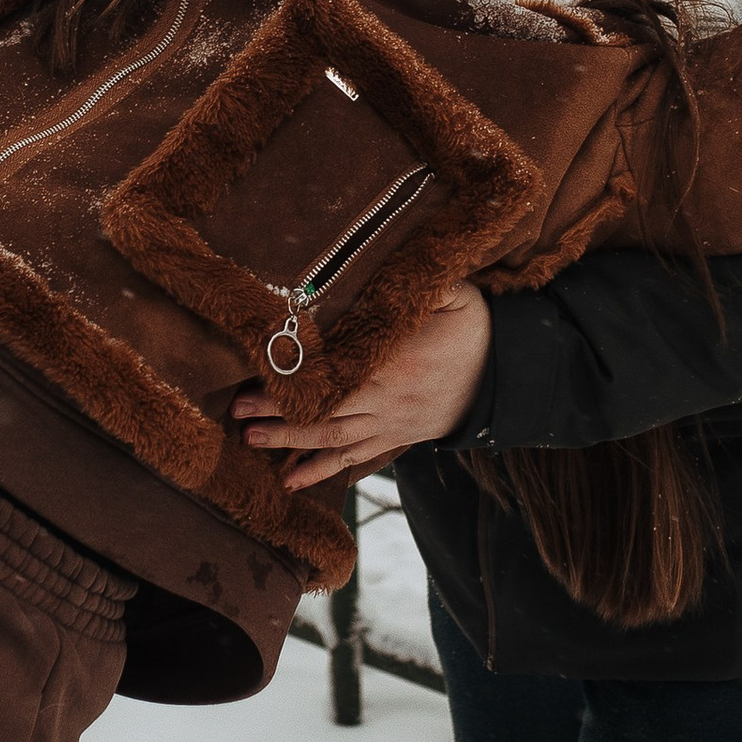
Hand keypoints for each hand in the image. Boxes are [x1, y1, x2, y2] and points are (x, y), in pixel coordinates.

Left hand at [232, 283, 492, 490]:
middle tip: (237, 412)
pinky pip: (353, 458)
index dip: (297, 377)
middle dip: (278, 412)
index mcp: (394, 362)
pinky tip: (291, 481)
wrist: (504, 374)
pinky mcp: (395, 437)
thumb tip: (381, 259)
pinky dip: (322, 471)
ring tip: (250, 439)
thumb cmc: (473, 328)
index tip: (258, 373)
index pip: (335, 373)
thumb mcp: (453, 294)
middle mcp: (386, 400)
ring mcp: (389, 423)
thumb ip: (420, 282)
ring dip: (290, 441)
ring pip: (331, 438)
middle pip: (323, 410)